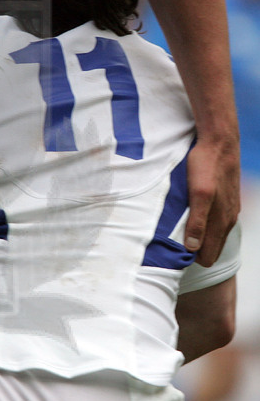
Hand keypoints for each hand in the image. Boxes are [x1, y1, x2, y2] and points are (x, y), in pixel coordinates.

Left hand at [184, 136, 239, 266]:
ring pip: (213, 234)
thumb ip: (197, 222)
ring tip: (178, 232)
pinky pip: (215, 221)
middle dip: (194, 251)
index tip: (173, 254)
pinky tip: (189, 217)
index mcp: (220, 221)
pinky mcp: (226, 199)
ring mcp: (228, 209)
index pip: (208, 256)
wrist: (219, 142)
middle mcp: (227, 219)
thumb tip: (193, 248)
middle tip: (172, 245)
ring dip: (198, 237)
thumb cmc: (206, 166)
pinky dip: (203, 224)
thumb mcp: (198, 194)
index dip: (191, 258)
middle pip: (211, 248)